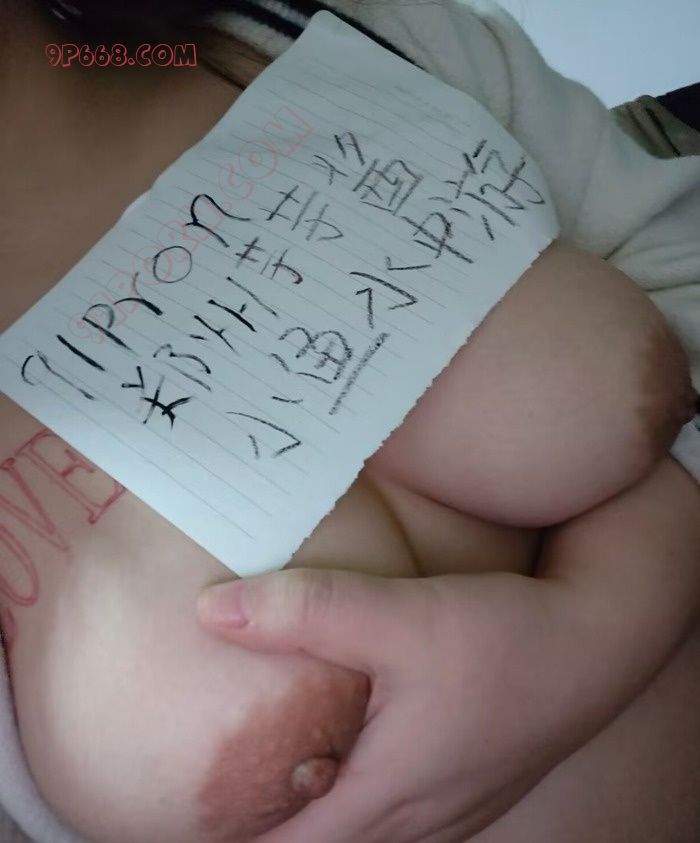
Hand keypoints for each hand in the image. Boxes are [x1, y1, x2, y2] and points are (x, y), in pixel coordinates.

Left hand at [197, 569, 611, 842]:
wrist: (593, 640)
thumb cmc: (501, 638)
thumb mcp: (400, 618)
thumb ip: (308, 610)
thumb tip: (212, 609)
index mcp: (383, 799)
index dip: (230, 828)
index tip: (192, 801)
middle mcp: (413, 821)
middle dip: (266, 820)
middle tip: (224, 778)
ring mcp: (443, 811)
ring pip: (356, 831)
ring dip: (312, 809)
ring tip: (276, 769)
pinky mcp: (461, 785)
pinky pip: (389, 812)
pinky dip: (353, 794)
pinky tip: (349, 750)